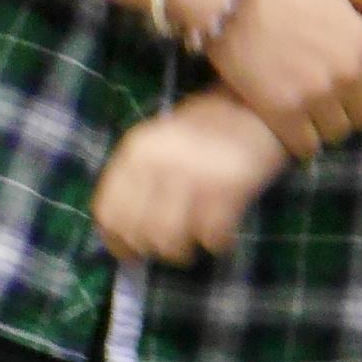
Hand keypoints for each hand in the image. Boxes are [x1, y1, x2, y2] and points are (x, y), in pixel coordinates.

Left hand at [91, 97, 292, 264]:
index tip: (132, 254)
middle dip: (152, 250)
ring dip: (182, 252)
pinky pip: (210, 237)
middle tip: (170, 247)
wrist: (254, 107)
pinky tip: (221, 235)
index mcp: (135, 152)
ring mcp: (192, 175)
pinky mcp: (227, 187)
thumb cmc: (204, 130)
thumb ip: (139, 180)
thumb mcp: (159, 144)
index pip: (107, 213)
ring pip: (169, 241)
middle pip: (138, 233)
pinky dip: (216, 243)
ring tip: (194, 243)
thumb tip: (126, 235)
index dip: (117, 241)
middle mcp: (157, 164)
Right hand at [201, 0, 361, 153]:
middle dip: (345, 110)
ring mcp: (316, 96)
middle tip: (318, 96)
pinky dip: (299, 141)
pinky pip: (307, 147)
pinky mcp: (283, 113)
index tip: (343, 84)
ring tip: (301, 108)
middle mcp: (348, 74)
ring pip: (335, 134)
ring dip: (321, 127)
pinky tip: (285, 122)